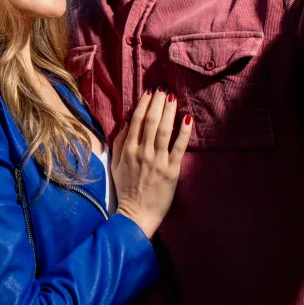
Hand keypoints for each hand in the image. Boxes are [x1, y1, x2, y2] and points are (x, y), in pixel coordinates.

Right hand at [111, 90, 191, 237]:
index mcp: (128, 150)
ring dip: (169, 111)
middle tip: (164, 89)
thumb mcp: (116, 164)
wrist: (136, 215)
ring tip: (173, 97)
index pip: (135, 120)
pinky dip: (183, 132)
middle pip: (150, 121)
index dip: (144, 104)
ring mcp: (158, 161)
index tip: (150, 92)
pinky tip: (187, 119)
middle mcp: (142, 152)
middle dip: (158, 102)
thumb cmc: (126, 189)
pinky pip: (179, 147)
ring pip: (163, 130)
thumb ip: (119, 142)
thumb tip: (126, 122)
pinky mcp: (172, 170)